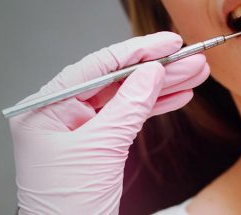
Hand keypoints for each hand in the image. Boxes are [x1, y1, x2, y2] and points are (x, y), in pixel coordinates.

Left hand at [8, 32, 208, 213]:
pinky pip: (128, 118)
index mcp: (45, 108)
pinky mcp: (97, 147)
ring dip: (163, 86)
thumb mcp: (100, 149)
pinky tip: (179, 96)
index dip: (136, 51)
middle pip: (115, 80)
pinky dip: (154, 108)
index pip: (97, 66)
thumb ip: (128, 107)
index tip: (167, 42)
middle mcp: (60, 115)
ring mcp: (80, 131)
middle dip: (157, 69)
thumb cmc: (65, 207)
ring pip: (127, 98)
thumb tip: (151, 72)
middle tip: (190, 57)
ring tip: (195, 72)